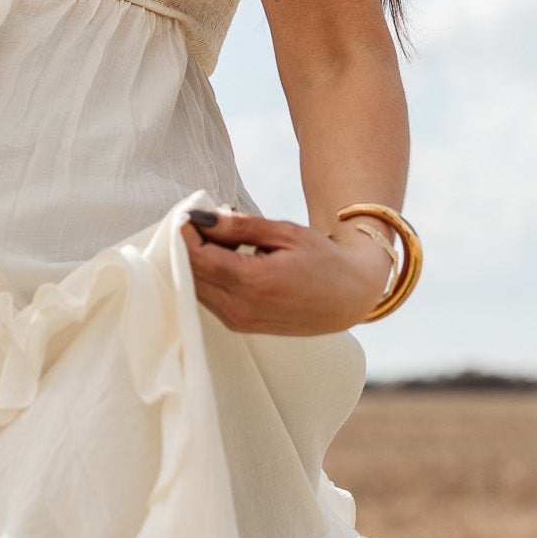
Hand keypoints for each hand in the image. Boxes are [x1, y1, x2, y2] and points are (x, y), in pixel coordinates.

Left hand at [183, 208, 389, 335]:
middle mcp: (240, 308)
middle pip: (190, 273)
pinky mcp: (239, 326)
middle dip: (190, 245)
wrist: (350, 298)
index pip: (196, 257)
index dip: (186, 232)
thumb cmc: (323, 260)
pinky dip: (209, 276)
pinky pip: (208, 298)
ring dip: (199, 262)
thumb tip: (202, 218)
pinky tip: (231, 258)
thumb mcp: (285, 233)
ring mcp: (238, 321)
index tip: (192, 212)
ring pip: (195, 287)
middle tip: (207, 220)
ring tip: (226, 239)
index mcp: (253, 282)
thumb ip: (240, 227)